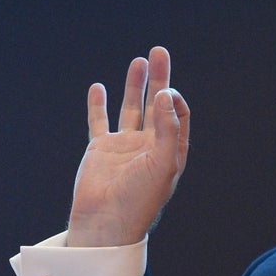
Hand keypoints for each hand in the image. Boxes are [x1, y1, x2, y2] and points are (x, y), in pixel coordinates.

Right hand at [66, 47, 190, 247]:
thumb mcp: (162, 164)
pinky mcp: (100, 150)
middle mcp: (149, 146)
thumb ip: (166, 129)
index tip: (167, 90)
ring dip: (135, 85)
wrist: (106, 223)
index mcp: (169, 151)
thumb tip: (166, 94)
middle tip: (159, 52)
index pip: (177, 115)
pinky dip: (99, 104)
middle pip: (156, 105)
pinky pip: (99, 122)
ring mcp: (124, 147)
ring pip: (131, 109)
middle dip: (159, 78)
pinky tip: (99, 87)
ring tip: (139, 61)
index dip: (174, 99)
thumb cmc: (139, 200)